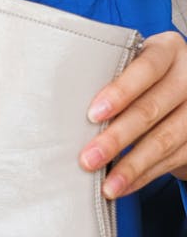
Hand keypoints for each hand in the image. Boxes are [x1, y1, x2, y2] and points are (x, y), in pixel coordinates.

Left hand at [79, 31, 186, 197]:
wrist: (183, 93)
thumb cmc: (139, 77)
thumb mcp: (129, 65)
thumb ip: (106, 74)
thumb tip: (60, 106)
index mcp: (168, 50)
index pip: (146, 68)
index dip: (120, 92)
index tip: (92, 114)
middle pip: (152, 109)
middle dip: (117, 138)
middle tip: (87, 159)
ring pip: (165, 139)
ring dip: (132, 165)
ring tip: (106, 185)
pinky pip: (174, 159)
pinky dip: (144, 175)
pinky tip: (122, 186)